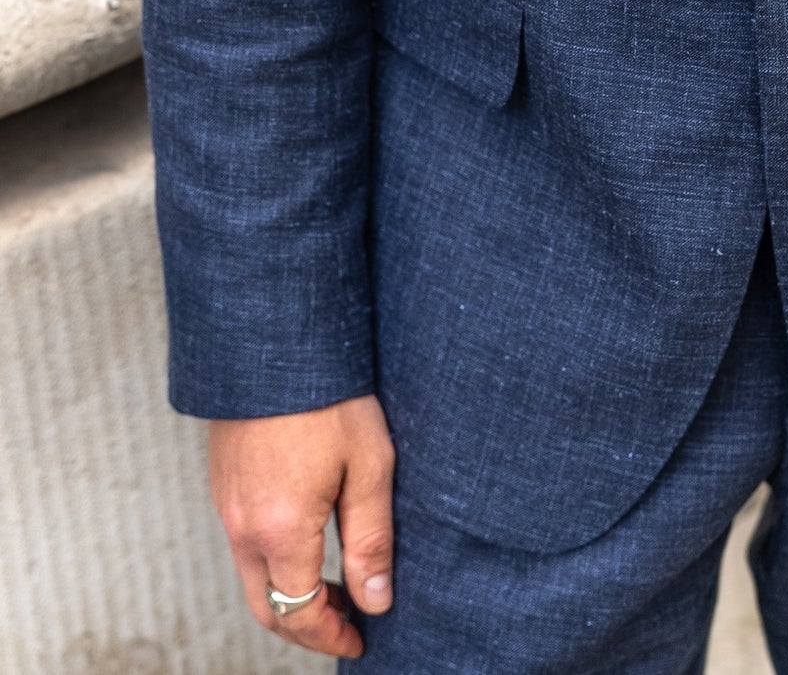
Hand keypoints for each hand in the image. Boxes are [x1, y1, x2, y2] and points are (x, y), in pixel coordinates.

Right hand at [210, 394, 395, 658]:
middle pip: (266, 606)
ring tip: (336, 582)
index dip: (331, 636)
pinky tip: (307, 537)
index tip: (361, 637)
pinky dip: (273, 560)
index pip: (298, 613)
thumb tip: (377, 600)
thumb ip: (370, 540)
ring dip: (289, 593)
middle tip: (348, 622)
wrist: (276, 337)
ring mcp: (225, 504)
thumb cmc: (330, 397)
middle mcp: (242, 526)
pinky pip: (243, 541)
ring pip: (252, 574)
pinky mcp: (223, 482)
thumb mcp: (369, 466)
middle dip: (306, 626)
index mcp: (279, 531)